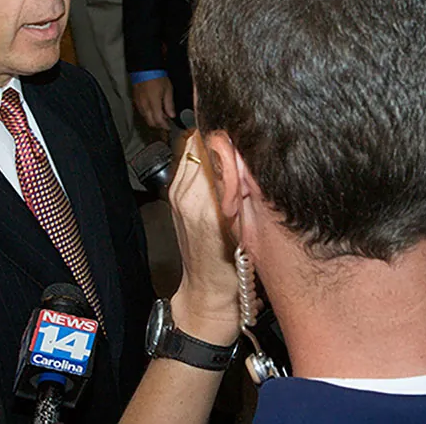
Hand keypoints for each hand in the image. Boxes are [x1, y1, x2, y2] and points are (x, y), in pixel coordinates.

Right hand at [133, 77, 175, 129]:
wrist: (144, 69)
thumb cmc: (157, 77)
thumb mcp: (168, 90)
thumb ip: (169, 104)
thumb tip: (172, 115)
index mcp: (154, 103)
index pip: (158, 121)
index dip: (164, 126)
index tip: (169, 127)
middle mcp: (145, 106)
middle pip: (151, 122)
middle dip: (159, 125)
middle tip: (165, 123)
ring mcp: (139, 104)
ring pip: (145, 118)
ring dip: (153, 120)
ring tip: (160, 116)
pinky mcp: (135, 101)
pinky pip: (141, 112)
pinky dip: (148, 114)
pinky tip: (153, 110)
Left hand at [168, 132, 239, 345]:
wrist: (207, 294)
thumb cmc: (232, 270)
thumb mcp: (249, 230)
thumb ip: (245, 187)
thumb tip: (246, 149)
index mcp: (204, 201)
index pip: (213, 143)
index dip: (234, 133)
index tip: (252, 132)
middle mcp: (185, 192)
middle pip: (201, 140)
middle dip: (225, 136)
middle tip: (248, 143)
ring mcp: (176, 192)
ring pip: (195, 147)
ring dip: (215, 145)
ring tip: (238, 155)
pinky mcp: (174, 195)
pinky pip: (190, 161)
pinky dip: (207, 158)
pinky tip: (225, 169)